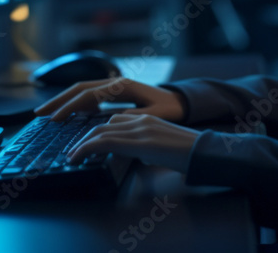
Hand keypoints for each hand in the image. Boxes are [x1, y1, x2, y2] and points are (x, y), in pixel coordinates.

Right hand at [33, 77, 187, 122]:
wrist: (182, 101)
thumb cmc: (171, 109)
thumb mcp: (153, 115)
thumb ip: (131, 117)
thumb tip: (108, 123)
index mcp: (122, 86)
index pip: (88, 96)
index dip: (70, 108)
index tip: (55, 120)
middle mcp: (115, 83)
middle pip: (79, 88)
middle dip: (58, 101)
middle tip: (39, 114)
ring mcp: (114, 86)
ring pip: (83, 90)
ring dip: (64, 100)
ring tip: (48, 113)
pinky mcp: (115, 92)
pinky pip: (90, 95)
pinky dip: (76, 103)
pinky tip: (69, 114)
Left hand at [65, 113, 198, 173]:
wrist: (206, 152)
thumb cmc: (189, 153)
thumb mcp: (163, 146)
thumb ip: (147, 145)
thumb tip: (137, 154)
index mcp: (147, 119)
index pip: (114, 120)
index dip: (96, 131)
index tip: (84, 143)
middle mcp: (141, 120)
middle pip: (103, 124)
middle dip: (83, 136)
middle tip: (71, 150)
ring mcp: (140, 129)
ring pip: (100, 131)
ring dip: (81, 144)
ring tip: (71, 156)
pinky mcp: (139, 142)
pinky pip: (104, 142)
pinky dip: (86, 149)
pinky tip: (77, 158)